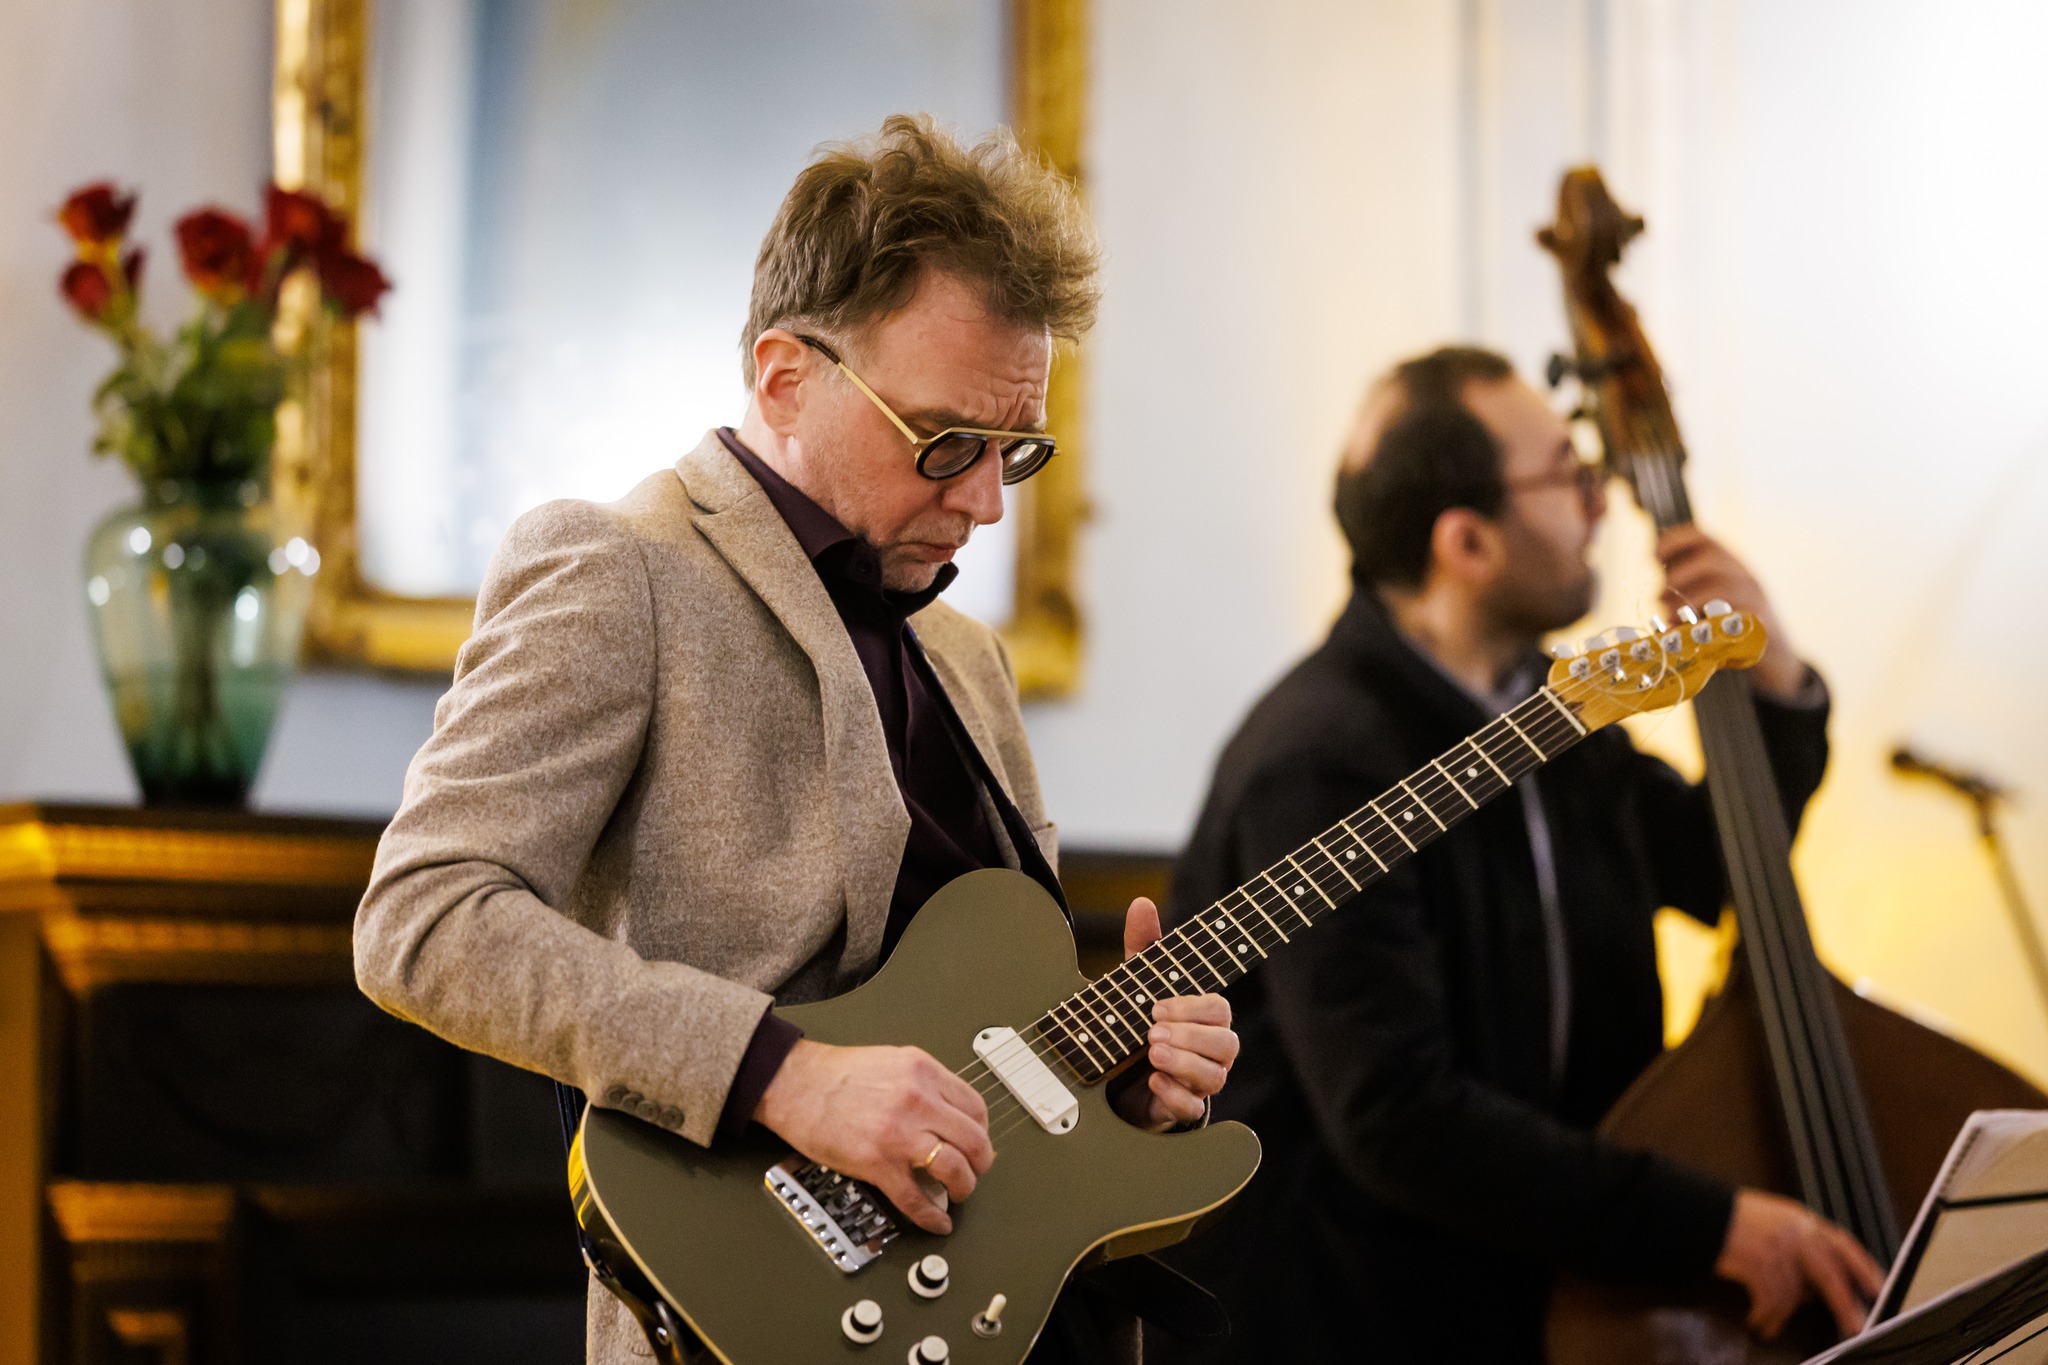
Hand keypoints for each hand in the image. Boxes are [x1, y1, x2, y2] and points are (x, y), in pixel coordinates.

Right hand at [753, 1038, 993, 1234]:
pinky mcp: (877, 1163)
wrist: (795, 1084)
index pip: (975, 1107)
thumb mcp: (893, 1062)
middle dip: (981, 1163)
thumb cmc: (835, 1075)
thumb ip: (924, 1085)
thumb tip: (947, 1115)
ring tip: (958, 1193)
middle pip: (973, 1140)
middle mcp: (917, 1100)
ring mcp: (899, 1134)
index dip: (982, 1131)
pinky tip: (937, 1222)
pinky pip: (915, 1198)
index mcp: (923, 1072)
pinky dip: (931, 1216)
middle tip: (975, 1172)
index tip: (978, 1143)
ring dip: (963, 1187)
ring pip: (954, 1169)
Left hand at [1114, 897, 1239, 1131]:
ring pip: (1215, 1077)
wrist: (1116, 1077)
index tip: (1157, 1007)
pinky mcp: (1180, 1109)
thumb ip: (1143, 945)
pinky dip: (1173, 1095)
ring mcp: (1198, 1083)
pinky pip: (1192, 1109)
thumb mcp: (1136, 982)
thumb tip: (1142, 902)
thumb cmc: (1138, 1021)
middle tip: (1152, 1031)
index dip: (1193, 1009)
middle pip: (1227, 1044)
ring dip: (1184, 1063)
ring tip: (1152, 1053)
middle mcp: (1210, 1051)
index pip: (1220, 1010)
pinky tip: (1152, 1082)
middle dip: (1190, 1036)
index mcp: (1205, 1019)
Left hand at [1655, 526, 1807, 699]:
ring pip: (1722, 586)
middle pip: (1710, 557)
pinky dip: (1707, 625)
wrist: (1774, 653)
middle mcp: (1742, 573)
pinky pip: (1734, 618)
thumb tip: (1654, 593)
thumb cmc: (1729, 625)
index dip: (1674, 541)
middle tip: (1660, 597)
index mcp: (1726, 562)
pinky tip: (1688, 633)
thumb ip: (1684, 592)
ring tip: (1669, 617)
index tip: (1653, 556)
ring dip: (1688, 601)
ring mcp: (1754, 596)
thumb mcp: (1707, 601)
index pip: (1701, 536)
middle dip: (1678, 575)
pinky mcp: (1760, 622)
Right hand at [1714, 1189, 1885, 1339]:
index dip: (1863, 1267)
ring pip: (1795, 1293)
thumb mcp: (1776, 1220)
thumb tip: (1815, 1284)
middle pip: (1829, 1275)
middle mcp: (1795, 1233)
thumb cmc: (1736, 1220)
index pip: (1843, 1244)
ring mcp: (1777, 1248)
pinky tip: (1759, 1321)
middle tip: (1854, 1326)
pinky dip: (1766, 1316)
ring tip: (1771, 1322)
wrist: (1702, 1214)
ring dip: (1782, 1314)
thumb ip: (1802, 1243)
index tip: (1877, 1288)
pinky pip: (1771, 1300)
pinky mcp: (1758, 1263)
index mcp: (1802, 1220)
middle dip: (1843, 1304)